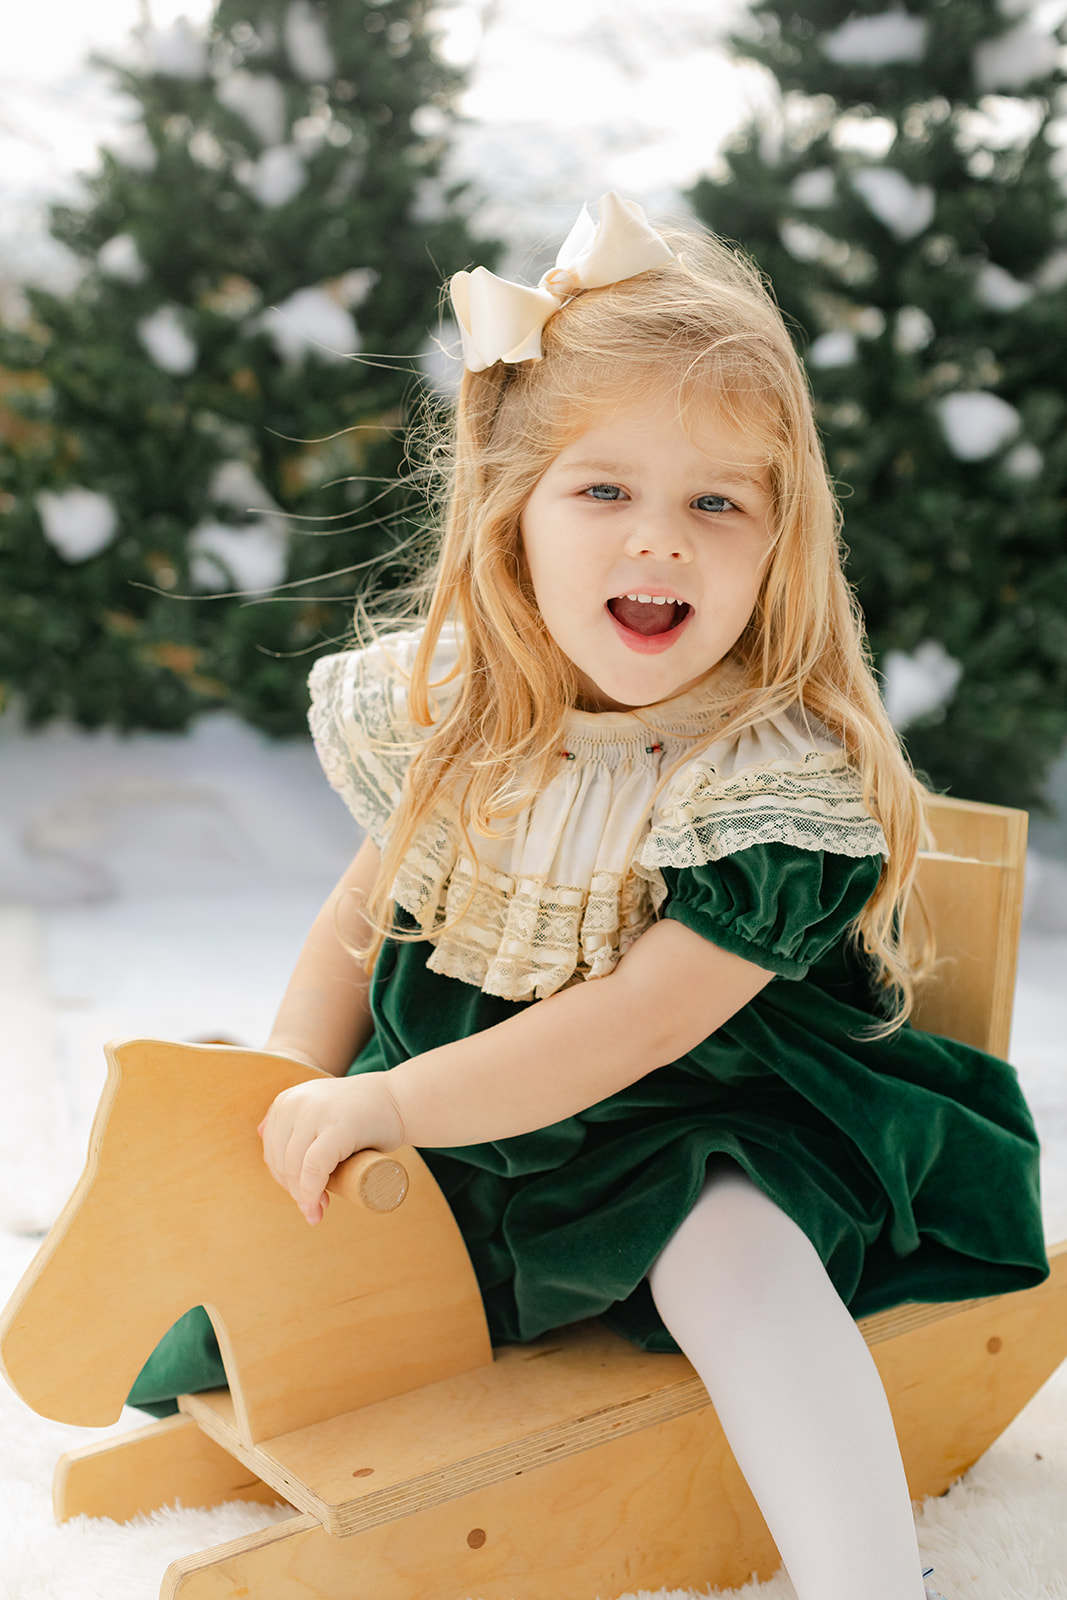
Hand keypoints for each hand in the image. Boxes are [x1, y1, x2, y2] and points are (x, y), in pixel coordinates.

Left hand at [258, 1074, 403, 1224]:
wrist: (400, 1099)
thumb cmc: (361, 1110)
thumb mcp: (318, 1104)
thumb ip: (293, 1114)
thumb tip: (260, 1132)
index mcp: (287, 1100)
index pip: (272, 1150)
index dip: (283, 1179)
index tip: (302, 1196)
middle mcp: (295, 1103)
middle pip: (281, 1161)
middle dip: (293, 1191)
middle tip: (313, 1208)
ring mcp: (315, 1113)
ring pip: (294, 1168)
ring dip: (302, 1197)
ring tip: (317, 1211)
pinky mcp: (337, 1127)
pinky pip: (314, 1168)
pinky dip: (311, 1192)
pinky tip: (316, 1207)